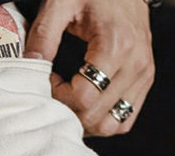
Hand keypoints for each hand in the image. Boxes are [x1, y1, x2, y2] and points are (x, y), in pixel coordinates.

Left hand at [22, 0, 154, 136]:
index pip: (83, 97)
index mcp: (117, 45)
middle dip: (68, 111)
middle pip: (95, 116)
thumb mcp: (60, 3)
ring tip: (71, 101)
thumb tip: (29, 66)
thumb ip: (43, 36)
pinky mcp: (145, 80)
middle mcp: (136, 63)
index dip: (58, 97)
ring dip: (85, 121)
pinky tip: (88, 106)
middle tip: (56, 92)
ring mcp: (143, 74)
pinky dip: (103, 120)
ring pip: (111, 124)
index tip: (49, 80)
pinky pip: (125, 119)